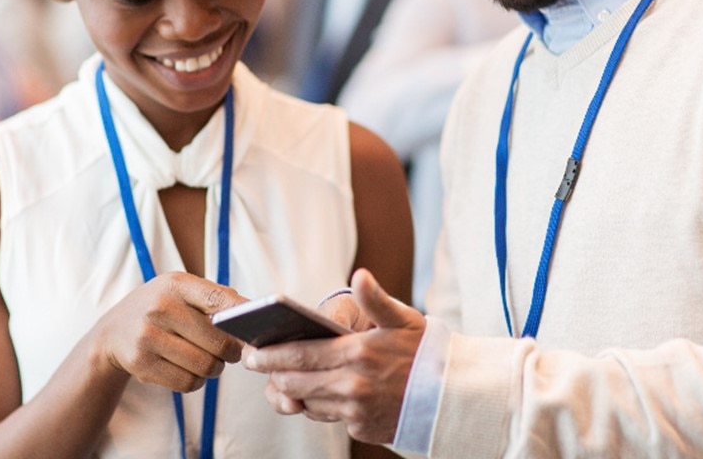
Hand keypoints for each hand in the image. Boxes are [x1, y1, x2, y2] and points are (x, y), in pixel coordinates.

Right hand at [91, 271, 246, 392]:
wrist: (112, 331)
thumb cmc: (160, 308)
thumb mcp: (180, 290)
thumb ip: (215, 298)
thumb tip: (253, 313)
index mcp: (176, 284)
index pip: (219, 300)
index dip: (242, 317)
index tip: (254, 329)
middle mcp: (160, 307)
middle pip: (219, 343)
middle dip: (231, 352)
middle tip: (230, 353)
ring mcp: (148, 336)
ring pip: (205, 366)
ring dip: (214, 368)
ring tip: (209, 360)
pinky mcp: (141, 363)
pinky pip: (187, 383)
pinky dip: (196, 381)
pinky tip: (189, 370)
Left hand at [246, 268, 425, 443]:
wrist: (451, 395)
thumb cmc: (424, 351)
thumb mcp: (403, 318)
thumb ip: (376, 299)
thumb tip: (359, 275)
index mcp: (358, 353)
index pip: (301, 354)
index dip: (271, 354)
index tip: (251, 351)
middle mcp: (353, 384)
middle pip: (296, 381)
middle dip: (273, 373)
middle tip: (257, 363)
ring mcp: (356, 410)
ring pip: (308, 401)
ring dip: (292, 390)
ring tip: (281, 376)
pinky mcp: (361, 428)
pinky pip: (328, 416)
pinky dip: (319, 404)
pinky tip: (317, 391)